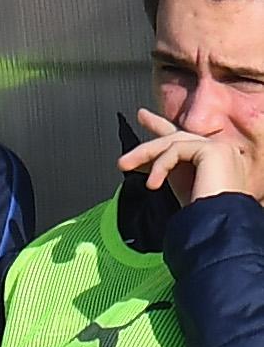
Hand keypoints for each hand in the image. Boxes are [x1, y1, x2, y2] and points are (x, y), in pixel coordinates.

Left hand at [121, 106, 263, 206]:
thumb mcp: (180, 188)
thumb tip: (144, 161)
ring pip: (174, 141)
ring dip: (145, 153)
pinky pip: (177, 149)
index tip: (143, 117)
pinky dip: (161, 164)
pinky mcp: (214, 151)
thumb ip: (170, 169)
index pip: (186, 140)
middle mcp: (222, 152)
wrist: (218, 228)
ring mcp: (221, 149)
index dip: (162, 127)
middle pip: (178, 138)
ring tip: (125, 166)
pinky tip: (153, 184)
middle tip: (124, 156)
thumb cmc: (201, 217)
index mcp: (216, 162)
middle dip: (147, 143)